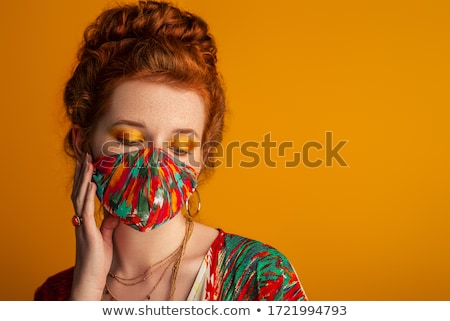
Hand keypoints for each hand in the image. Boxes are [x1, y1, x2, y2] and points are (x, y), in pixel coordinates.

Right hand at [69, 153, 118, 299]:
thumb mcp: (106, 238)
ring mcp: (82, 226)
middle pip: (79, 192)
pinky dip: (87, 196)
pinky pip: (85, 211)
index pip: (84, 196)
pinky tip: (91, 184)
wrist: (90, 280)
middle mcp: (80, 220)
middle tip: (86, 155)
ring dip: (83, 179)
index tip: (88, 165)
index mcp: (85, 221)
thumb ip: (109, 224)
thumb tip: (116, 212)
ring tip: (87, 163)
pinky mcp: (86, 232)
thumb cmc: (97, 262)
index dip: (85, 180)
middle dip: (82, 174)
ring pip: (80, 197)